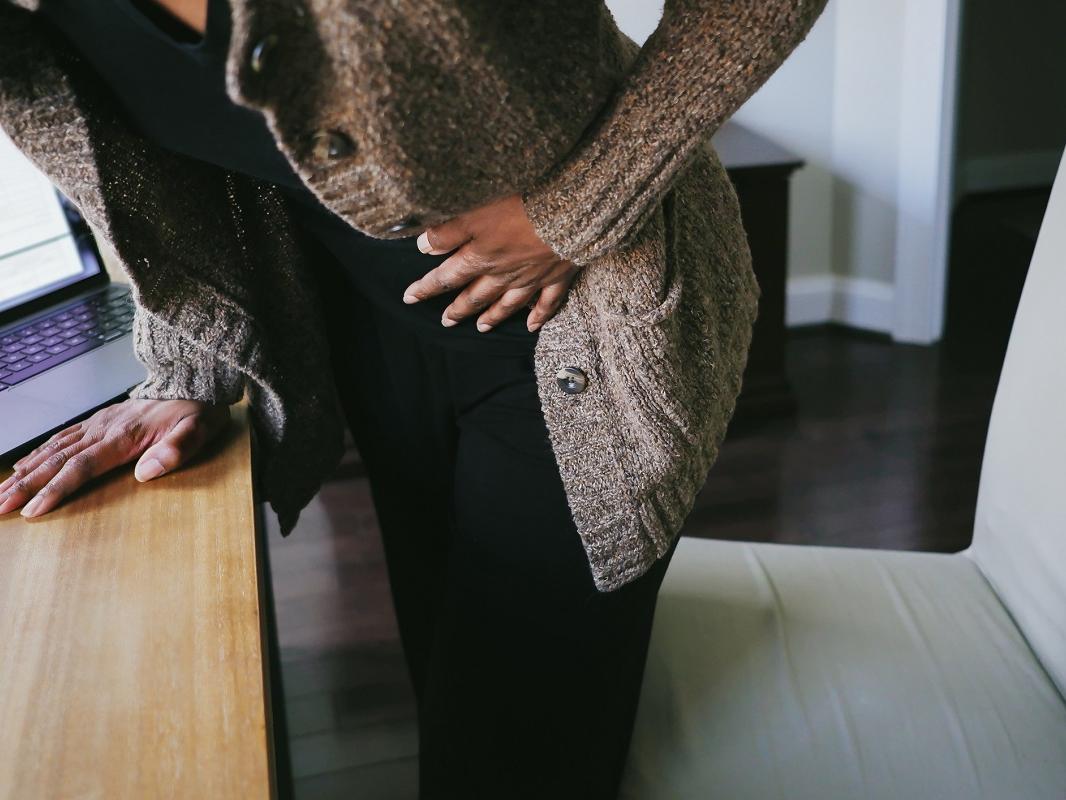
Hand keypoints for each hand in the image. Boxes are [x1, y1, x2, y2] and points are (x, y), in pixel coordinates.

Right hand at [0, 398, 230, 517]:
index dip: (56, 490)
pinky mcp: (98, 420)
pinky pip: (61, 438)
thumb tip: (146, 473)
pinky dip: (36, 453)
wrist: (194, 381)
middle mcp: (103, 429)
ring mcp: (98, 423)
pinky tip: (21, 466)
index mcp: (123, 437)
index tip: (32, 511)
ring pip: (52, 450)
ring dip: (24, 473)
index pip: (81, 467)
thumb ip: (176, 451)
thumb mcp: (199, 431)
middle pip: (56, 461)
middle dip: (26, 487)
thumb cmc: (198, 411)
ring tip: (0, 494)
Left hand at [402, 193, 581, 332]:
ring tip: (481, 328)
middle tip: (446, 321)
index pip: (446, 277)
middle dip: (458, 310)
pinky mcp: (556, 276)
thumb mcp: (476, 213)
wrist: (569, 212)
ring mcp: (531, 279)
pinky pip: (546, 303)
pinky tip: (532, 327)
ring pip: (507, 304)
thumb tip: (423, 248)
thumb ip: (448, 232)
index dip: (426, 288)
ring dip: (492, 317)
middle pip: (475, 296)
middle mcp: (503, 275)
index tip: (410, 298)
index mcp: (480, 258)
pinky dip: (538, 317)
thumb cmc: (520, 207)